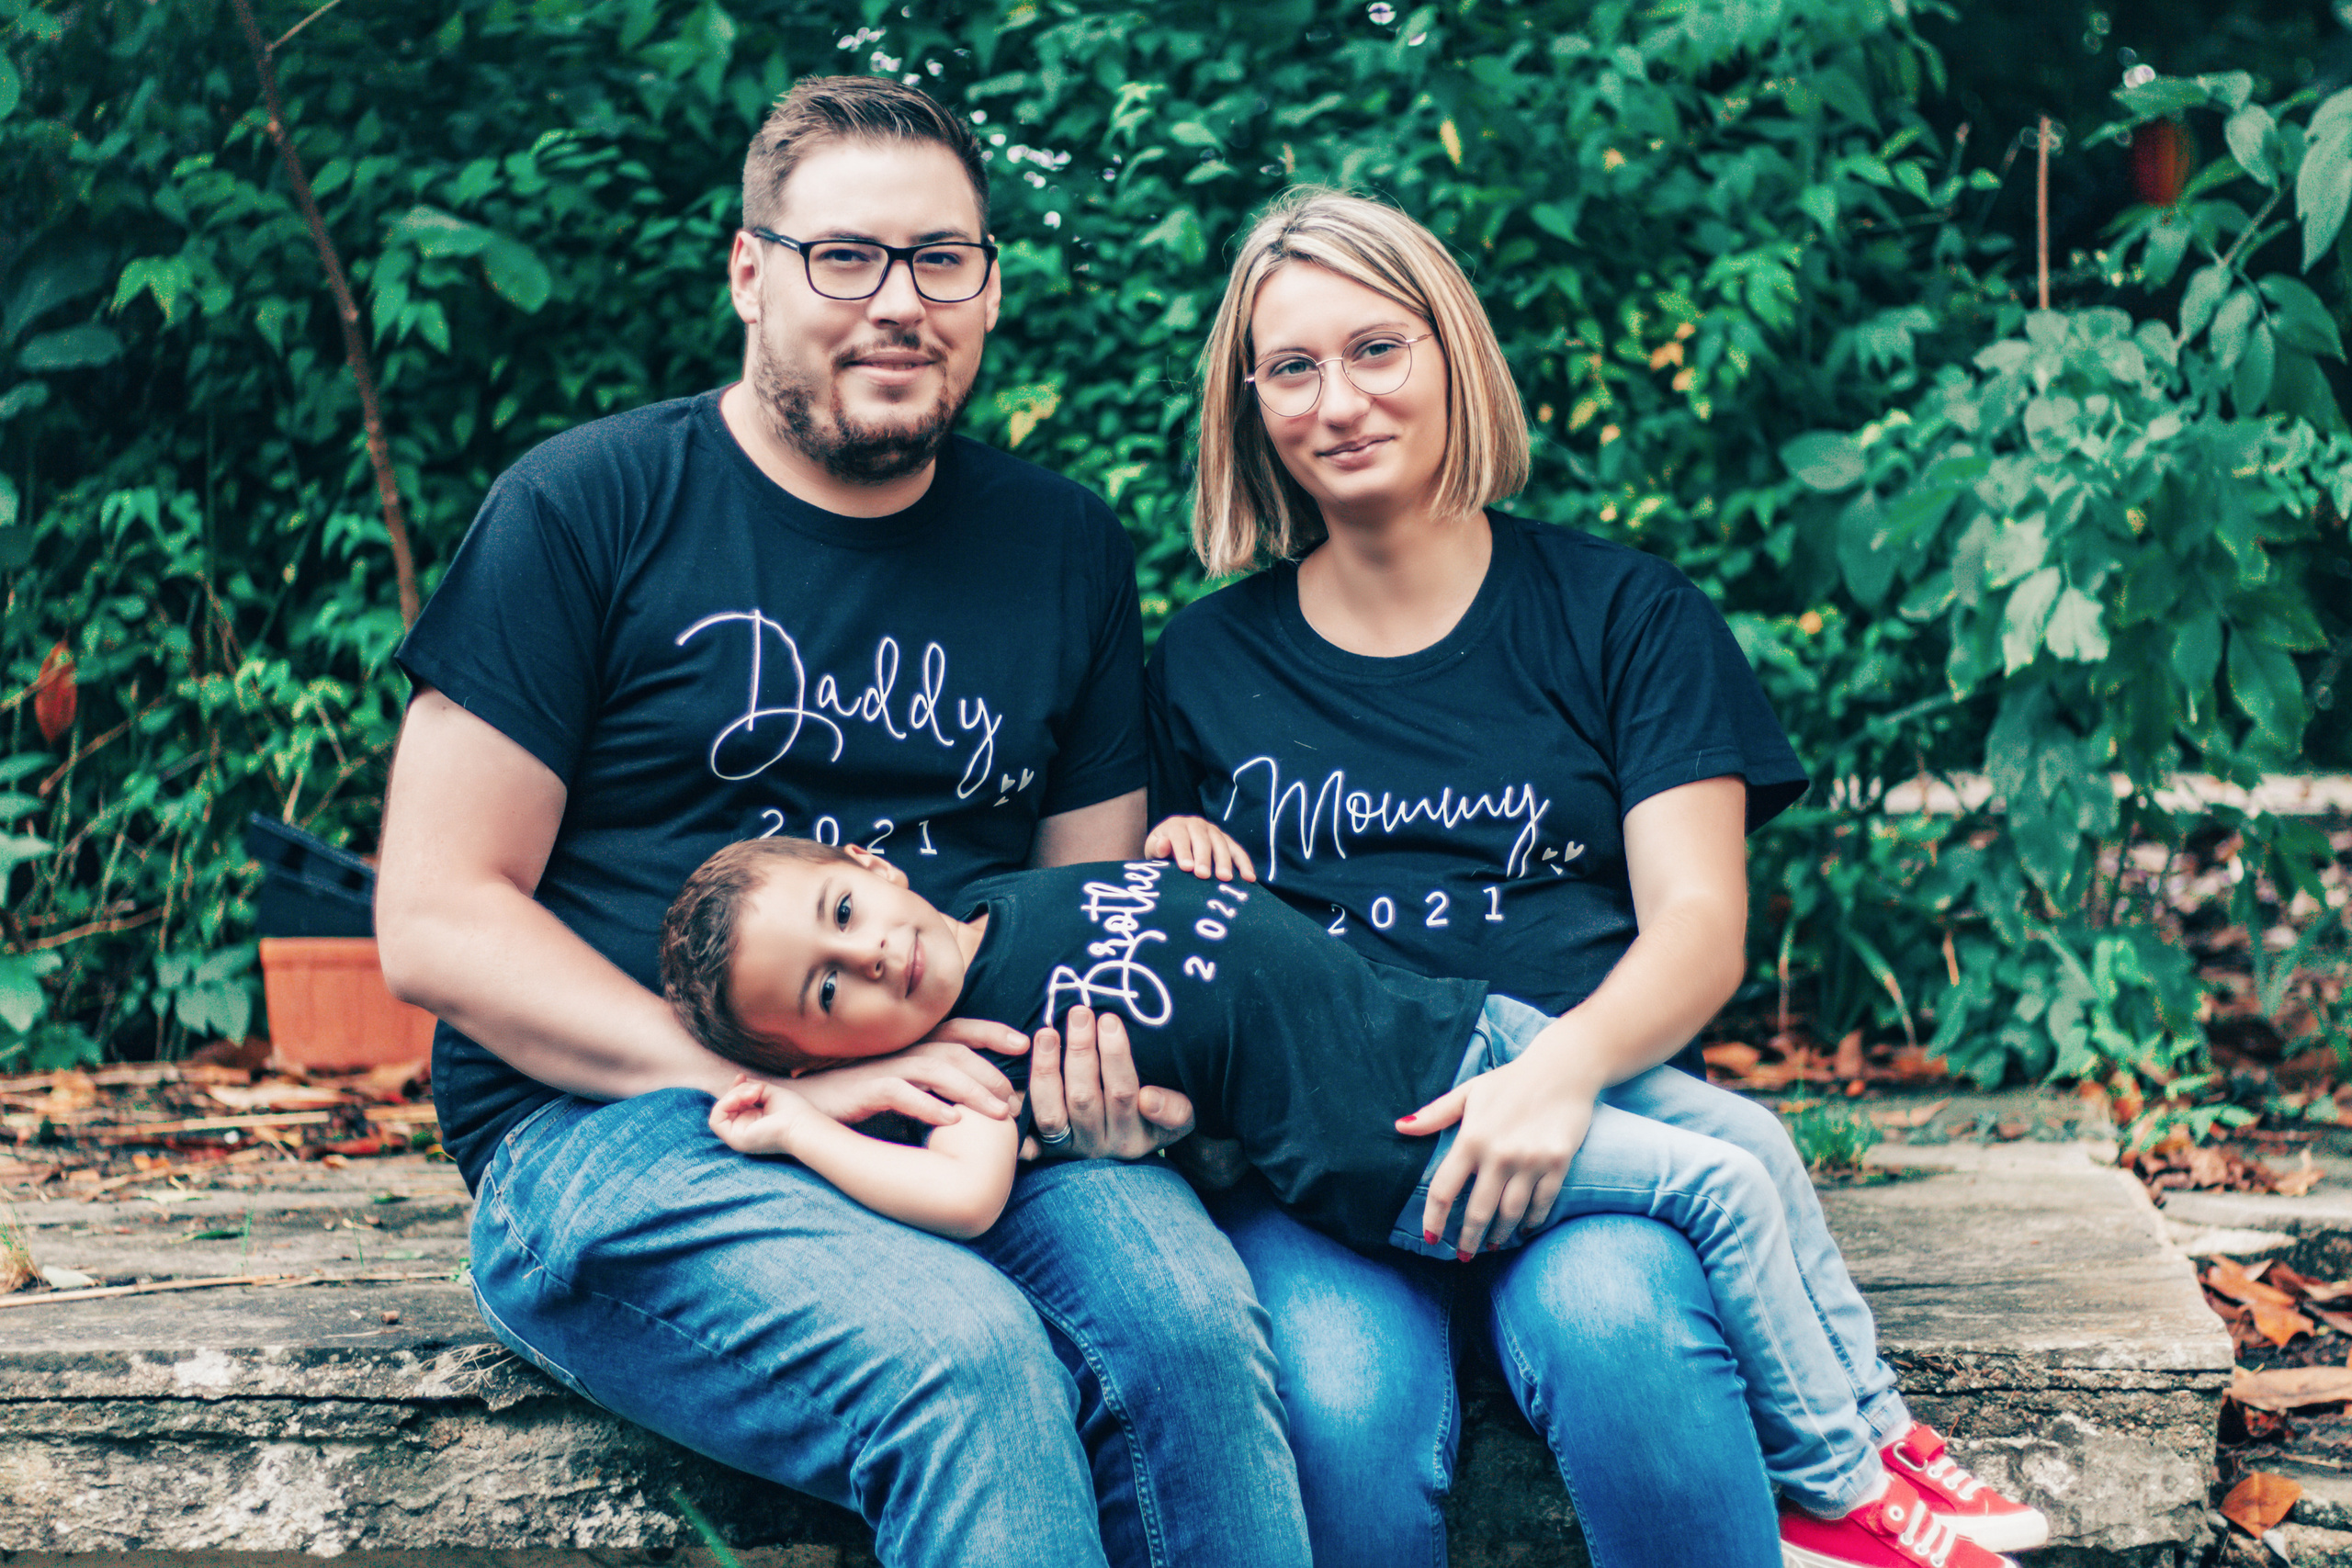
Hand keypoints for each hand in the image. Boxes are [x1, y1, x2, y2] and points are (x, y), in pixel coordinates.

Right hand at [709, 1075, 822, 1156]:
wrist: (801, 1125)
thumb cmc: (793, 1111)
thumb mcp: (769, 1093)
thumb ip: (751, 1088)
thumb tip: (738, 1079)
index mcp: (753, 1121)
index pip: (733, 1104)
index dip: (734, 1088)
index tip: (741, 1076)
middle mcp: (744, 1130)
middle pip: (726, 1105)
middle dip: (738, 1090)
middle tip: (757, 1090)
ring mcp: (738, 1137)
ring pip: (720, 1110)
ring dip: (734, 1096)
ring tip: (754, 1094)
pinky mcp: (735, 1140)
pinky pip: (715, 1120)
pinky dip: (724, 1104)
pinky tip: (742, 1099)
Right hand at [788, 1028, 1022, 1129]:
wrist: (802, 1104)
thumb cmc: (854, 1096)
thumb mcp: (898, 1083)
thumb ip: (928, 1080)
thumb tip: (970, 1097)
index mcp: (912, 1045)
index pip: (959, 1029)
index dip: (992, 1032)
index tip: (1025, 1043)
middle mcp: (902, 1051)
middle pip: (956, 1051)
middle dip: (991, 1072)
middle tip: (1016, 1099)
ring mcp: (885, 1067)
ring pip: (937, 1070)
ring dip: (972, 1091)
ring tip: (999, 1113)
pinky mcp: (867, 1089)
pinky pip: (903, 1093)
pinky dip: (929, 1106)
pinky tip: (952, 1121)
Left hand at [1026, 1005, 1195, 1159]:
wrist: (1133, 1148)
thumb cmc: (1160, 1118)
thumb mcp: (1181, 1117)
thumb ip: (1174, 1110)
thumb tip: (1148, 1099)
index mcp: (1136, 1135)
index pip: (1123, 1092)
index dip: (1115, 1056)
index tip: (1109, 1019)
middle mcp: (1101, 1145)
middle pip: (1084, 1098)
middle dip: (1079, 1051)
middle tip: (1079, 1012)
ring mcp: (1070, 1149)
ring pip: (1051, 1114)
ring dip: (1046, 1071)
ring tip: (1046, 1033)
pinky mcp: (1046, 1151)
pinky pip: (1027, 1134)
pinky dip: (1018, 1111)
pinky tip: (1011, 1084)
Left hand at [1144, 814, 1256, 881]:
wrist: (1172, 846)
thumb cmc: (1161, 852)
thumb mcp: (1153, 850)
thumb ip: (1157, 848)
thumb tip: (1163, 843)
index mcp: (1176, 825)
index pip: (1180, 836)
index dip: (1183, 851)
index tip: (1186, 868)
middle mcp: (1196, 824)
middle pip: (1202, 839)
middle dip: (1204, 857)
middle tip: (1203, 875)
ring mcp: (1213, 831)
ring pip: (1221, 843)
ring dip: (1224, 861)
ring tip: (1225, 878)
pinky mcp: (1226, 841)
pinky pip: (1237, 851)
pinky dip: (1244, 863)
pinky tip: (1249, 877)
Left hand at [1396, 1021, 1599, 1257]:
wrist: (1564, 1068)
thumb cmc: (1511, 1080)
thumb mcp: (1469, 1091)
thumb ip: (1435, 1114)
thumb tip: (1400, 1127)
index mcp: (1471, 1138)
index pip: (1444, 1190)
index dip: (1434, 1219)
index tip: (1431, 1238)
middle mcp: (1499, 1154)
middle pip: (1477, 1210)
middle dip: (1467, 1238)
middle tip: (1463, 1254)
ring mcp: (1530, 1160)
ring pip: (1510, 1212)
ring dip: (1499, 1234)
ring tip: (1491, 1244)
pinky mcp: (1558, 1163)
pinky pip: (1541, 1203)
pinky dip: (1531, 1221)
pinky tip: (1524, 1229)